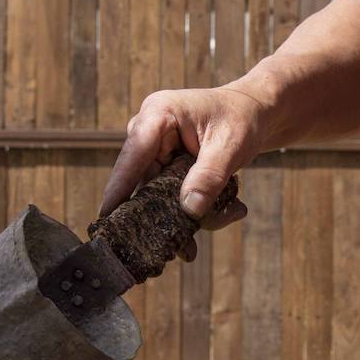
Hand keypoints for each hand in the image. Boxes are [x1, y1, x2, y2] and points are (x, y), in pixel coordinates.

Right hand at [100, 86, 262, 244]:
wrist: (253, 113)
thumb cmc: (240, 118)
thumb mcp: (230, 146)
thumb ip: (209, 176)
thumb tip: (190, 209)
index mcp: (158, 114)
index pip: (133, 155)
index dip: (119, 186)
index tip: (106, 215)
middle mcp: (149, 133)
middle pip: (145, 182)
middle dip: (169, 212)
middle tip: (189, 246)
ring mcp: (155, 151)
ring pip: (159, 195)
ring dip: (190, 213)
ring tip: (230, 212)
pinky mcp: (165, 167)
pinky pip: (172, 196)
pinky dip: (197, 207)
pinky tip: (228, 210)